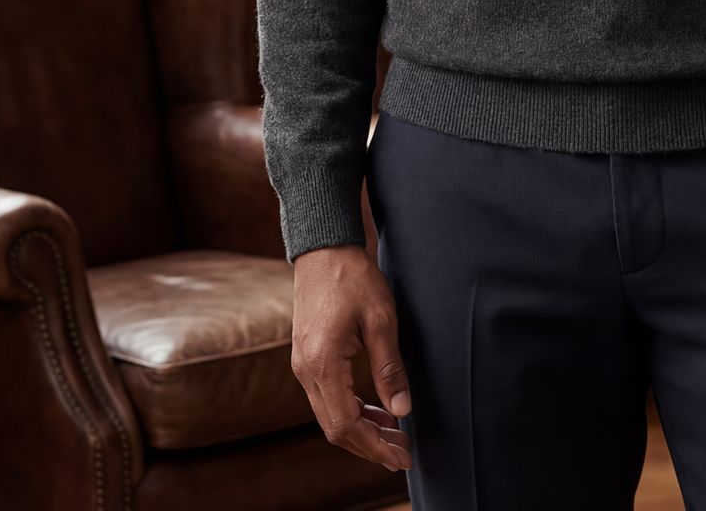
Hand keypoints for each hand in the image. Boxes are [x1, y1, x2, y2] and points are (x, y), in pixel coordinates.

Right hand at [289, 244, 412, 473]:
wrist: (324, 248)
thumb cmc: (353, 277)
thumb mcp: (381, 319)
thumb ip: (390, 368)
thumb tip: (402, 411)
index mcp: (322, 363)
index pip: (345, 424)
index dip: (374, 446)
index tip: (400, 456)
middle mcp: (305, 371)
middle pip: (334, 428)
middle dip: (370, 445)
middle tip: (402, 453)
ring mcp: (302, 365)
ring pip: (329, 416)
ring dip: (362, 429)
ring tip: (395, 433)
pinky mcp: (306, 358)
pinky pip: (326, 398)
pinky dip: (351, 410)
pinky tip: (376, 409)